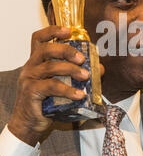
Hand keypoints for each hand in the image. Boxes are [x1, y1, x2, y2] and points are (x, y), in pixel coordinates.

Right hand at [7, 26, 104, 145]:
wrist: (30, 124)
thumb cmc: (46, 103)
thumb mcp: (62, 85)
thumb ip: (76, 74)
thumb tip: (100, 69)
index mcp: (36, 61)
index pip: (38, 39)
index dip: (52, 31)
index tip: (68, 31)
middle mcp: (30, 67)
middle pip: (45, 49)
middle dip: (66, 50)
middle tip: (82, 59)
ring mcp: (29, 79)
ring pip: (50, 67)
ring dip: (71, 70)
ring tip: (85, 76)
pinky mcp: (31, 92)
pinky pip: (51, 87)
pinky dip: (68, 90)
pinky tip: (79, 94)